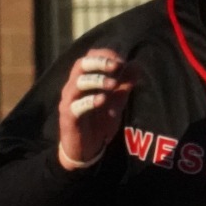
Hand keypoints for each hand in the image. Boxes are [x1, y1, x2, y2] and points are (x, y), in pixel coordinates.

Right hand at [56, 49, 134, 168]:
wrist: (85, 149)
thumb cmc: (98, 122)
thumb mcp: (116, 102)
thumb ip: (125, 85)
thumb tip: (137, 65)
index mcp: (83, 80)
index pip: (89, 57)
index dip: (105, 55)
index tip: (122, 60)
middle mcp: (73, 87)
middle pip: (80, 65)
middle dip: (99, 62)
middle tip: (117, 65)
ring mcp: (69, 102)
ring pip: (77, 83)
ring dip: (97, 80)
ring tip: (113, 84)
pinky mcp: (68, 117)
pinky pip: (76, 106)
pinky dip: (89, 101)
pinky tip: (102, 101)